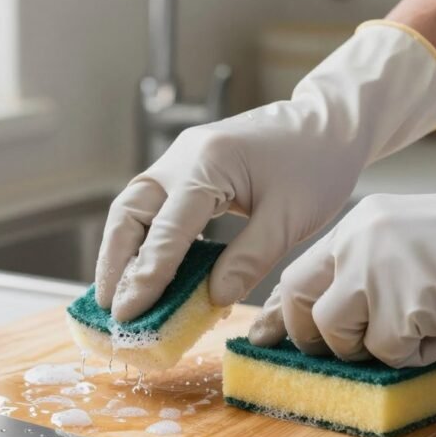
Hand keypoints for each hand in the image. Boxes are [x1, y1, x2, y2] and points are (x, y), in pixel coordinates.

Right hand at [95, 21, 435, 321]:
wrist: (327, 123)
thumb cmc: (316, 165)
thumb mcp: (291, 219)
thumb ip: (249, 260)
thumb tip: (213, 299)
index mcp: (209, 164)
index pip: (167, 229)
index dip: (145, 275)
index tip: (128, 314)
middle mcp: (183, 157)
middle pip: (130, 213)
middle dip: (114, 263)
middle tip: (108, 310)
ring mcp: (179, 160)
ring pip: (133, 209)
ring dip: (120, 253)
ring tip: (114, 296)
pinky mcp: (185, 169)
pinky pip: (152, 208)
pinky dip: (142, 241)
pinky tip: (142, 271)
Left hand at [249, 190, 435, 367]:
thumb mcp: (408, 242)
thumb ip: (365, 268)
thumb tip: (329, 314)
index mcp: (359, 225)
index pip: (298, 272)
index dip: (279, 313)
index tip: (267, 338)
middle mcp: (359, 241)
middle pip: (300, 300)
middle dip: (313, 337)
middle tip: (347, 348)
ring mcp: (380, 269)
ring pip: (336, 331)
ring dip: (369, 347)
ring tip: (414, 330)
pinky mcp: (407, 302)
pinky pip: (388, 352)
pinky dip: (415, 356)